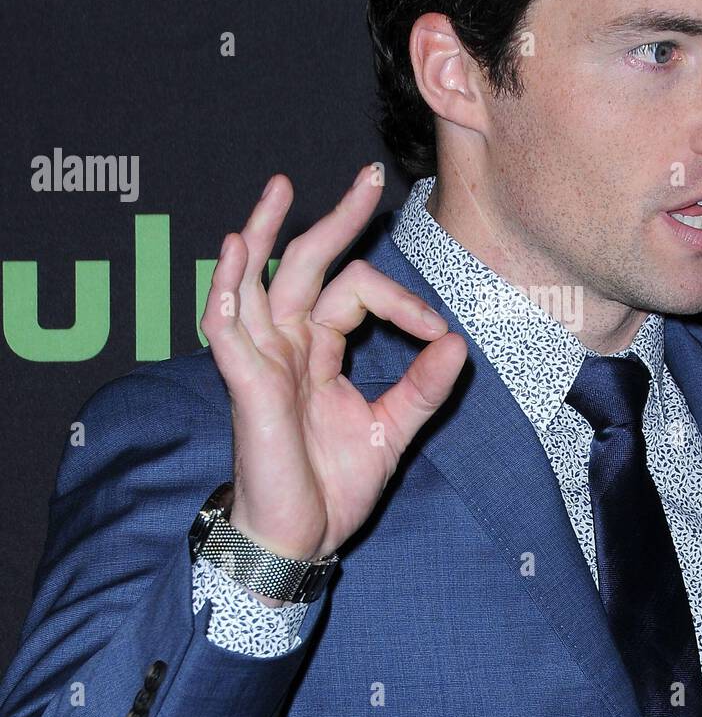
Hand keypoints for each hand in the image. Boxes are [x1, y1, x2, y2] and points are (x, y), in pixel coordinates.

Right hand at [201, 166, 467, 587]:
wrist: (301, 539)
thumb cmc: (332, 486)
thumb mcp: (391, 430)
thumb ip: (422, 388)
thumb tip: (458, 344)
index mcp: (319, 352)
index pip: (356, 294)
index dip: (402, 301)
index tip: (436, 332)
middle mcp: (287, 347)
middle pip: (305, 267)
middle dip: (335, 220)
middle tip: (367, 177)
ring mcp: (262, 362)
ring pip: (258, 282)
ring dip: (265, 233)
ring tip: (280, 187)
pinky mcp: (245, 385)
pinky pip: (228, 329)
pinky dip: (228, 288)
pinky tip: (235, 251)